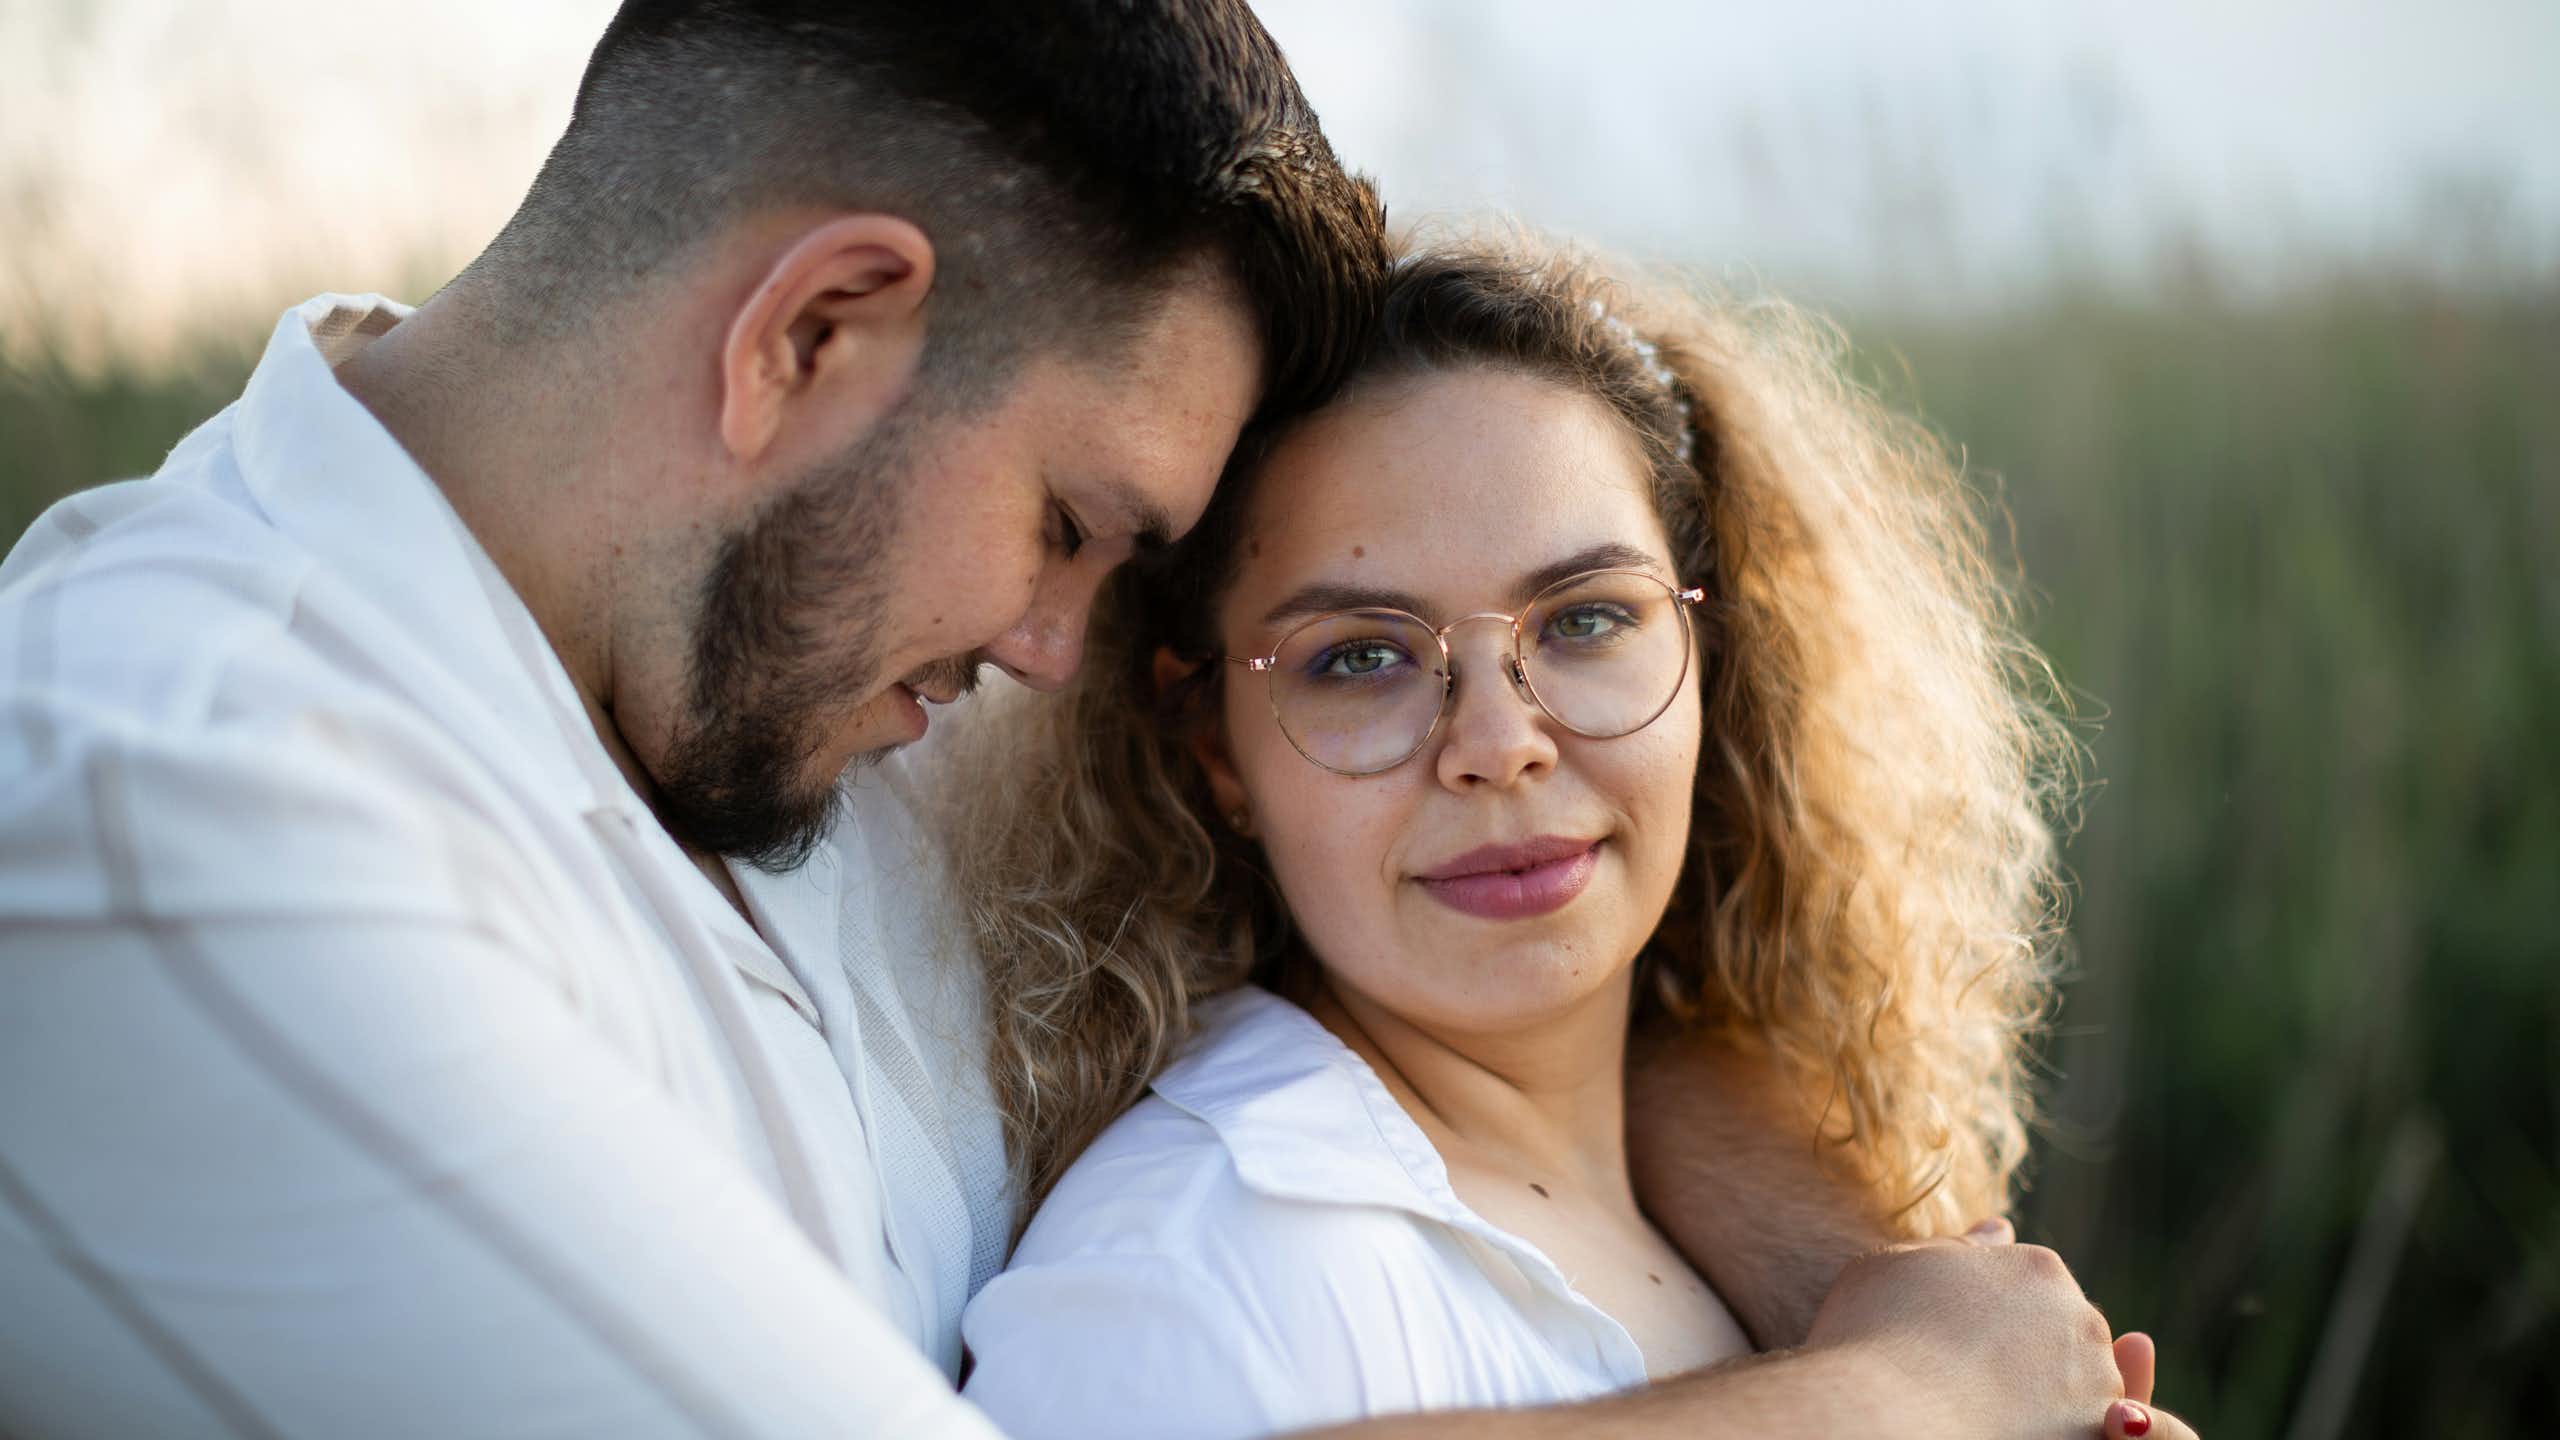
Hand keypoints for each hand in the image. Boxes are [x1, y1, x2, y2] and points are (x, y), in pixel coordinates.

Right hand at [1802, 1226, 2201, 1439]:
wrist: (1885, 1416)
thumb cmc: (1875, 1336)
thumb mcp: (1899, 1267)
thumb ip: (1962, 1249)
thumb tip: (2001, 1230)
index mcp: (2036, 1267)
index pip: (2033, 1289)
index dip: (1991, 1319)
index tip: (1951, 1342)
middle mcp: (2080, 1316)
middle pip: (2063, 1334)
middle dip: (2029, 1353)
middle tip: (1966, 1377)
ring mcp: (2096, 1382)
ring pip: (2080, 1388)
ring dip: (2045, 1398)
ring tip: (1981, 1410)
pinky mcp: (2095, 1434)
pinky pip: (2084, 1431)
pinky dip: (2051, 1431)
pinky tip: (1999, 1432)